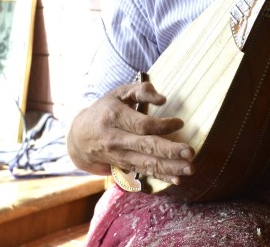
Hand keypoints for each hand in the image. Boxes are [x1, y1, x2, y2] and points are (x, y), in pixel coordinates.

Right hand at [66, 81, 193, 185]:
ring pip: (145, 163)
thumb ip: (141, 90)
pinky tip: (177, 180)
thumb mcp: (119, 93)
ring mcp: (118, 155)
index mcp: (115, 117)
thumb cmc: (106, 109)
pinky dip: (161, 177)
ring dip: (168, 168)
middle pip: (145, 147)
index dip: (162, 125)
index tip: (180, 123)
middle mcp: (116, 139)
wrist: (79, 137)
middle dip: (168, 151)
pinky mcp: (123, 166)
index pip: (141, 125)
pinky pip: (144, 172)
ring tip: (189, 168)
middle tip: (189, 152)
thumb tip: (163, 99)